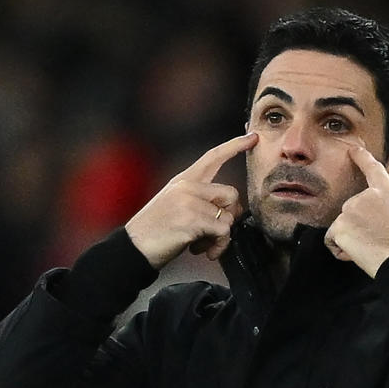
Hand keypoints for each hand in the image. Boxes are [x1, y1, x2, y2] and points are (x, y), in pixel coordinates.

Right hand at [125, 132, 257, 268]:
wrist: (134, 247)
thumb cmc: (156, 230)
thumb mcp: (175, 204)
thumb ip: (200, 199)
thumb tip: (231, 209)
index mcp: (183, 180)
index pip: (213, 157)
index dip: (235, 146)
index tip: (254, 137)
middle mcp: (187, 187)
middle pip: (231, 194)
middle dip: (229, 216)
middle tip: (212, 232)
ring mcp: (189, 203)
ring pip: (228, 217)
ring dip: (220, 237)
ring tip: (200, 243)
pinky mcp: (192, 221)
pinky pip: (223, 232)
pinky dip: (218, 246)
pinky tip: (200, 250)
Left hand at [324, 145, 388, 276]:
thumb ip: (385, 204)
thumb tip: (375, 210)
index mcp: (385, 190)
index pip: (372, 168)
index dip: (361, 157)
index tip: (353, 150)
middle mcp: (364, 196)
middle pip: (352, 208)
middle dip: (358, 224)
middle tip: (374, 237)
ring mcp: (349, 210)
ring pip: (342, 225)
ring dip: (350, 237)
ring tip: (368, 246)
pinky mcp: (338, 227)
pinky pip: (332, 239)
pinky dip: (340, 248)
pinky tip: (356, 252)